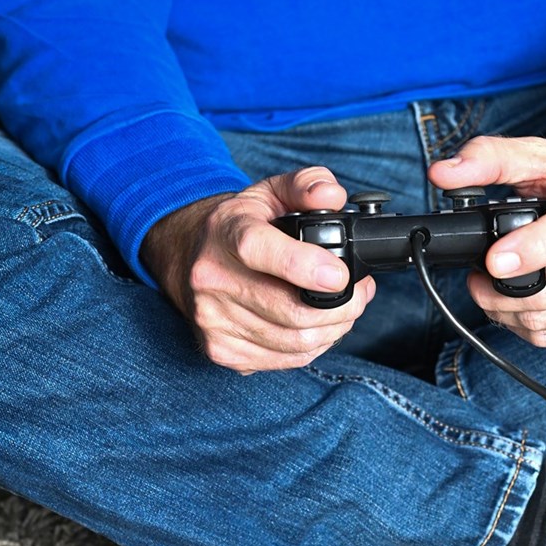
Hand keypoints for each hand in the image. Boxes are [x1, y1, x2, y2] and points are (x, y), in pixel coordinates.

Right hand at [140, 167, 374, 372]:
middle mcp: (211, 280)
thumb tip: (332, 194)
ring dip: (333, 329)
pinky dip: (312, 347)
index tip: (341, 276)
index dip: (304, 267)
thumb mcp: (270, 192)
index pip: (258, 251)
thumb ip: (306, 185)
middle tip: (359, 293)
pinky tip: (317, 327)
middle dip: (342, 307)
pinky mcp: (221, 351)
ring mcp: (213, 321)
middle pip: (289, 311)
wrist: (186, 258)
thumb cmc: (238, 227)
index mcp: (225, 233)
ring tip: (343, 309)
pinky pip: (284, 360)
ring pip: (294, 342)